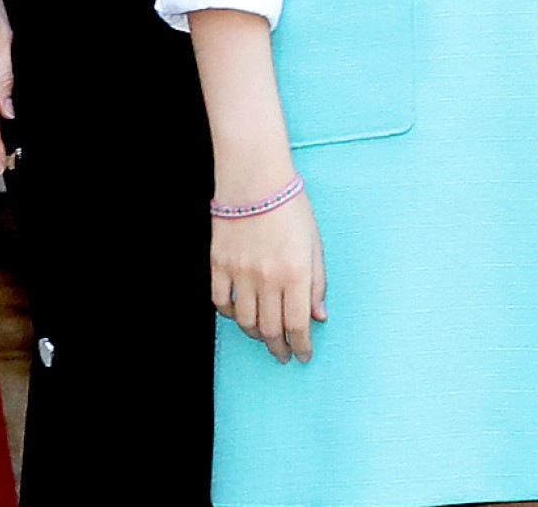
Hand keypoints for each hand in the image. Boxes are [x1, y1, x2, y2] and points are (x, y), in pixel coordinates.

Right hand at [211, 190, 325, 362]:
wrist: (254, 181)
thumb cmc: (291, 208)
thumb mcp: (314, 242)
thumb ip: (317, 281)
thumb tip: (319, 315)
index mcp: (296, 272)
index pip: (298, 324)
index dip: (301, 346)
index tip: (303, 355)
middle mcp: (267, 278)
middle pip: (270, 329)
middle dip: (279, 347)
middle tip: (283, 355)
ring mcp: (239, 274)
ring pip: (245, 322)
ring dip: (256, 335)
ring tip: (265, 338)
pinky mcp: (218, 267)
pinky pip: (221, 303)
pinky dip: (231, 315)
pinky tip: (241, 315)